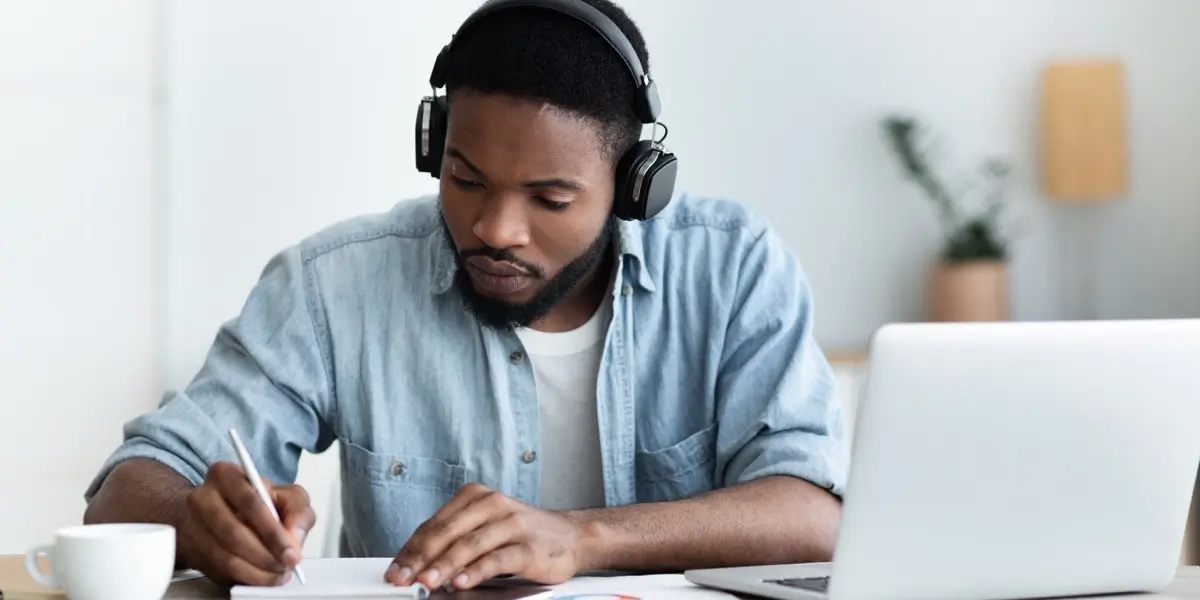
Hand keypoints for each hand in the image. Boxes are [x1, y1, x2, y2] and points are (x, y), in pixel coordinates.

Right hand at [179, 461, 315, 586]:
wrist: (221, 513)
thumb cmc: (257, 502)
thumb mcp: (286, 496)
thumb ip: (298, 510)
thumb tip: (294, 536)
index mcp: (225, 474)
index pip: (250, 503)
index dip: (273, 532)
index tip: (291, 552)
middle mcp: (201, 498)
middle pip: (233, 533)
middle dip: (265, 555)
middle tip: (285, 566)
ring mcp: (191, 526)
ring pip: (225, 557)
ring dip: (256, 571)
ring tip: (276, 573)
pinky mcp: (190, 551)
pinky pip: (218, 571)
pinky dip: (244, 578)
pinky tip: (261, 576)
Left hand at [385, 483, 595, 590]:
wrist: (571, 537)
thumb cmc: (521, 534)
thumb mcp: (485, 528)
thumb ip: (454, 541)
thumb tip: (416, 563)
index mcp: (475, 497)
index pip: (434, 524)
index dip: (411, 549)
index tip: (395, 570)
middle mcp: (492, 504)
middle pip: (448, 532)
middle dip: (421, 558)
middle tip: (403, 577)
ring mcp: (512, 524)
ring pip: (470, 544)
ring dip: (444, 565)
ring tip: (426, 582)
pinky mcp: (528, 546)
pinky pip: (497, 559)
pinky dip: (475, 571)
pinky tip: (460, 582)